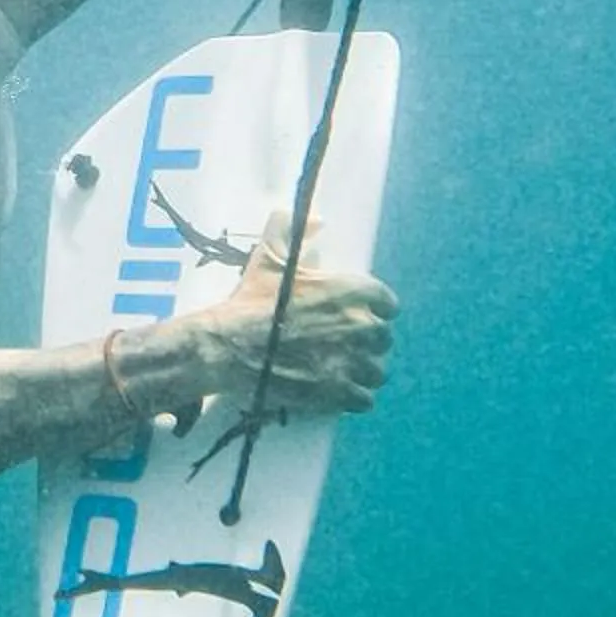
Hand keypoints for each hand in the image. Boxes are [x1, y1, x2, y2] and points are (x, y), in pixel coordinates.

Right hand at [188, 217, 396, 417]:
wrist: (228, 347)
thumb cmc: (250, 301)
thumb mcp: (269, 258)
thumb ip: (292, 231)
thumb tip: (316, 217)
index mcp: (351, 290)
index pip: (387, 302)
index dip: (373, 309)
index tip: (356, 316)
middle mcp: (360, 325)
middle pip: (384, 339)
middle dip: (367, 343)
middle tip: (342, 346)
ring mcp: (352, 362)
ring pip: (377, 371)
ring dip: (363, 371)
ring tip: (341, 371)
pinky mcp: (340, 393)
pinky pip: (365, 399)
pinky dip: (353, 397)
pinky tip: (337, 392)